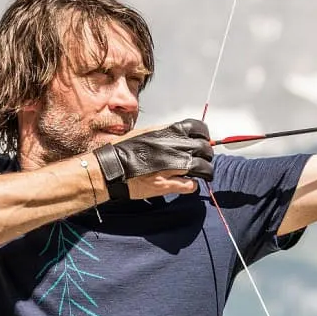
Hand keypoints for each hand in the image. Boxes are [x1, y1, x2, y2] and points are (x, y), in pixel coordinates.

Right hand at [95, 118, 213, 200]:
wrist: (111, 166)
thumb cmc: (123, 149)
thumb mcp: (146, 132)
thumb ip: (164, 133)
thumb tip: (177, 134)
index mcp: (169, 133)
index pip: (199, 129)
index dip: (204, 136)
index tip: (202, 141)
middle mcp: (174, 148)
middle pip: (205, 149)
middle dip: (206, 155)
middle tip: (202, 159)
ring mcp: (173, 167)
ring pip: (203, 168)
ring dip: (204, 171)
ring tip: (200, 174)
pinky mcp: (167, 184)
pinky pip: (191, 185)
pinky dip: (192, 186)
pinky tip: (187, 184)